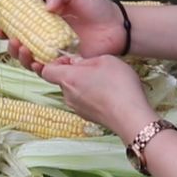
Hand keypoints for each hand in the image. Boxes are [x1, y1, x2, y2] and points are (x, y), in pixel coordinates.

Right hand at [0, 0, 127, 70]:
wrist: (118, 26)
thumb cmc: (97, 7)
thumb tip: (45, 6)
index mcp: (43, 20)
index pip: (18, 24)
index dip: (4, 28)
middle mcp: (45, 37)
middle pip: (20, 45)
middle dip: (10, 45)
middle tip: (12, 40)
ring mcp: (54, 52)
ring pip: (30, 59)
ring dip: (21, 57)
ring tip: (23, 49)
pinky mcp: (65, 65)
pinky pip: (48, 70)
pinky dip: (39, 68)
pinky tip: (37, 64)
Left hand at [40, 54, 156, 140]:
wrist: (130, 116)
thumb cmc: (119, 85)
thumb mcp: (105, 60)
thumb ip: (86, 60)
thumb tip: (76, 63)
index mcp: (68, 79)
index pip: (46, 71)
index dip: (54, 63)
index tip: (69, 59)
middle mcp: (68, 95)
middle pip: (63, 81)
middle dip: (74, 72)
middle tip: (93, 68)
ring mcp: (77, 108)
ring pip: (74, 91)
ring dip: (84, 84)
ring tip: (105, 80)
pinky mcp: (87, 116)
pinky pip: (84, 101)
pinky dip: (92, 95)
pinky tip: (109, 92)